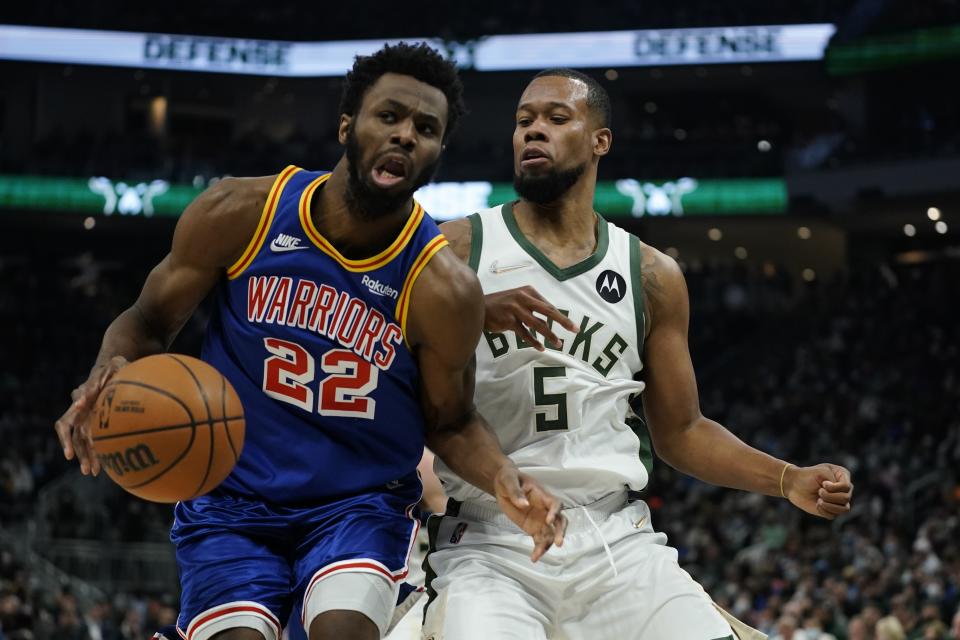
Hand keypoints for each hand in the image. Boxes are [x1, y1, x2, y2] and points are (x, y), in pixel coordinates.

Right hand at [54, 356, 128, 475]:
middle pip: (68, 427)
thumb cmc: (116, 368)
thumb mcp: (117, 364)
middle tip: (70, 456)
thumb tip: (108, 384)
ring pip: (77, 440)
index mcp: (84, 392)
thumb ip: (113, 370)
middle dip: (68, 443)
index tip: (79, 408)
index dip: (77, 403)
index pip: (77, 398)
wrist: (116, 373)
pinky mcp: (92, 428)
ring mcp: (84, 420)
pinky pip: (89, 445)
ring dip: (82, 455)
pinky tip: (100, 470)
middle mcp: (79, 408)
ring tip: (89, 471)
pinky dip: (94, 456)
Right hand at [484, 286, 578, 350]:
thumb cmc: (499, 305)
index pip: (548, 305)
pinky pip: (524, 333)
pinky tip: (540, 347)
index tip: (571, 326)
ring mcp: (516, 309)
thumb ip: (531, 306)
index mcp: (528, 291)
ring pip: (537, 324)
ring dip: (549, 335)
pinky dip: (533, 342)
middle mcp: (523, 298)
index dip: (561, 316)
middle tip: (575, 330)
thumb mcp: (516, 299)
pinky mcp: (508, 320)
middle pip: (548, 311)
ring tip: (558, 344)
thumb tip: (549, 318)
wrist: (477, 307)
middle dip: (563, 321)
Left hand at [494, 465, 565, 561]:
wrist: (502, 484)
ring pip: (550, 534)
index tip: (548, 521)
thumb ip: (516, 492)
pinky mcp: (533, 528)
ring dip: (547, 545)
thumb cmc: (509, 478)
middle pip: (560, 521)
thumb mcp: (509, 480)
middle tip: (558, 543)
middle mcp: (545, 509)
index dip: (555, 512)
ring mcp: (540, 520)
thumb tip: (523, 504)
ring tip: (537, 556)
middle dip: (560, 532)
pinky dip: (539, 549)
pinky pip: (540, 540)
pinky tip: (534, 558)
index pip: (555, 504)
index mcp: (542, 495)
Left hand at [783, 463, 852, 519]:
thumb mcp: (820, 472)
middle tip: (819, 491)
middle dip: (830, 496)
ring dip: (829, 505)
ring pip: (844, 509)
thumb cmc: (807, 476)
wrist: (794, 485)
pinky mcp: (831, 510)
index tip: (823, 484)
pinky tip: (817, 504)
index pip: (847, 487)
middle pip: (846, 498)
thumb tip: (839, 495)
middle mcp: (844, 489)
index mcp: (842, 475)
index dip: (835, 488)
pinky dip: (824, 511)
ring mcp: (838, 500)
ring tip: (819, 500)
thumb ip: (833, 480)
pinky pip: (834, 515)